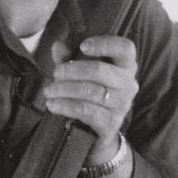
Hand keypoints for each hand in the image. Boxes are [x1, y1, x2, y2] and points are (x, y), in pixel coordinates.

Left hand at [42, 35, 137, 166]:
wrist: (97, 133)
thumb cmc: (90, 95)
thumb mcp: (79, 74)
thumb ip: (69, 58)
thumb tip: (58, 46)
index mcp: (125, 66)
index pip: (125, 48)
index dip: (105, 44)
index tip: (83, 46)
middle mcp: (128, 84)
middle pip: (100, 70)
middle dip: (72, 70)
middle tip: (55, 74)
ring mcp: (122, 105)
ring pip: (90, 91)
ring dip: (64, 89)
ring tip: (49, 90)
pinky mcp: (110, 123)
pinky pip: (86, 110)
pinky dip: (66, 106)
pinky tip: (53, 104)